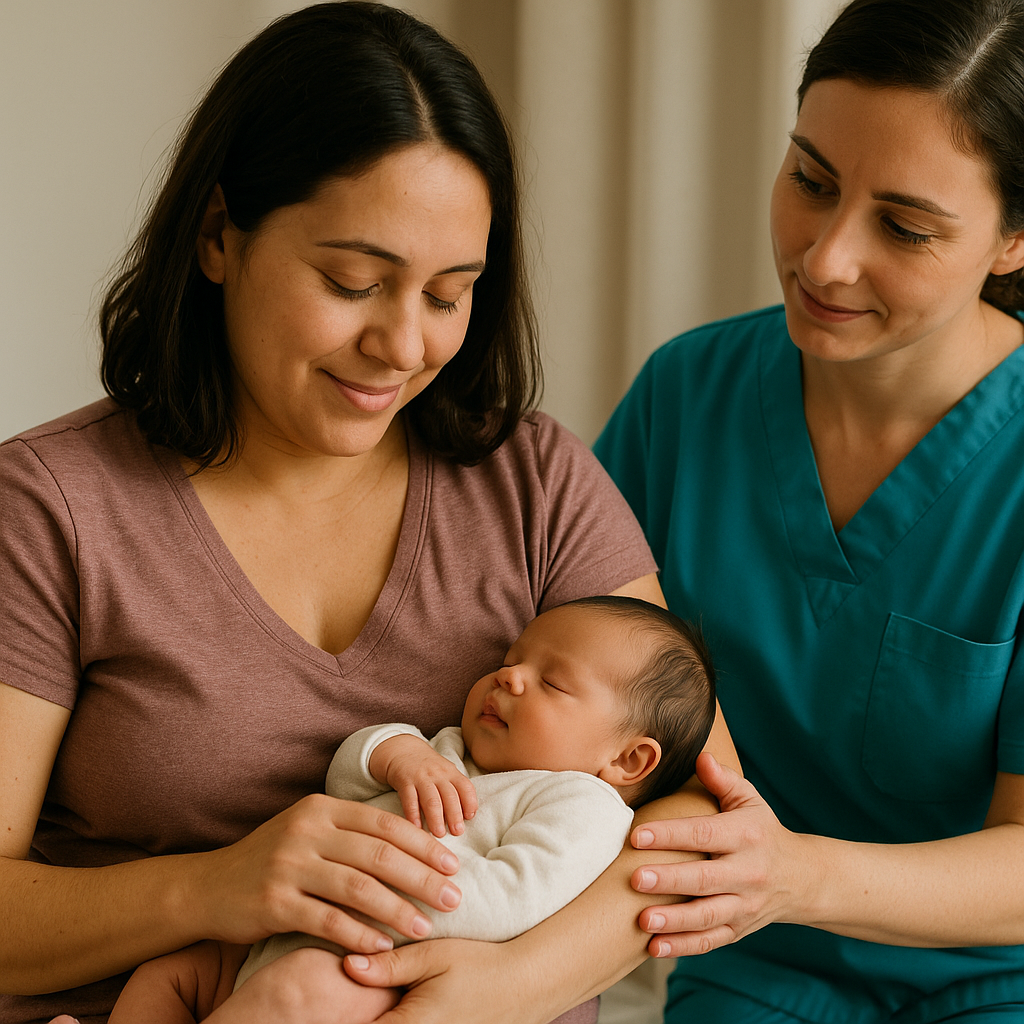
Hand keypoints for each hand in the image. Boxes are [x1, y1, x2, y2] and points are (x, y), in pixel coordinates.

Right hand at [193, 794, 462, 953]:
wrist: (207, 886)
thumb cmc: (272, 859)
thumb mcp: (309, 831)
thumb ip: (351, 833)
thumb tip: (414, 845)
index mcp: (322, 808)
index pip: (384, 823)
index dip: (422, 843)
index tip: (452, 863)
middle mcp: (306, 830)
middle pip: (378, 854)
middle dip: (421, 877)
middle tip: (453, 898)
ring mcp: (288, 866)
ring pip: (357, 888)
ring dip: (397, 910)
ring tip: (425, 927)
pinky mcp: (273, 902)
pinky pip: (327, 920)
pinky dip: (359, 934)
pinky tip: (382, 946)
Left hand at [342, 939, 562, 1023]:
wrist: (526, 985)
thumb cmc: (480, 966)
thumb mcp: (433, 955)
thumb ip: (389, 965)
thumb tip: (347, 964)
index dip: (334, 1019)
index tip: (315, 1010)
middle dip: (352, 1018)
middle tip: (333, 1005)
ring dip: (376, 1019)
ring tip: (367, 1005)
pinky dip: (395, 1022)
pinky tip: (393, 1009)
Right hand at [371, 735, 477, 836]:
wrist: (403, 750)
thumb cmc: (429, 768)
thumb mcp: (446, 773)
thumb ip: (456, 790)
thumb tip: (467, 816)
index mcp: (451, 773)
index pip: (465, 787)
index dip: (470, 802)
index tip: (470, 817)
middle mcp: (438, 774)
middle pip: (449, 795)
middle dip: (454, 815)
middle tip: (457, 832)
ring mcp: (421, 777)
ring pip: (431, 799)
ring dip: (436, 818)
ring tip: (439, 833)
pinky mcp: (404, 781)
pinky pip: (409, 799)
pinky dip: (413, 814)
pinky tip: (416, 827)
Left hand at [630, 752, 807, 956]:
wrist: (801, 877)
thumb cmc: (761, 830)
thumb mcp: (749, 800)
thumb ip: (723, 779)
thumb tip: (701, 756)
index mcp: (745, 836)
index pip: (704, 835)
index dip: (671, 835)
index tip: (638, 834)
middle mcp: (747, 873)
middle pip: (704, 879)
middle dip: (669, 880)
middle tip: (635, 879)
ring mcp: (744, 906)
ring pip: (707, 916)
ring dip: (674, 921)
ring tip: (642, 920)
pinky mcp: (738, 929)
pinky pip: (710, 941)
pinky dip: (683, 947)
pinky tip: (654, 947)